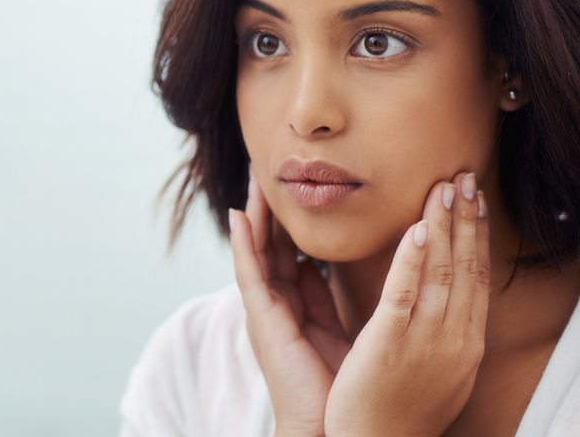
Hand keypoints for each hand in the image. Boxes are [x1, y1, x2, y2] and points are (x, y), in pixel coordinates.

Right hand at [229, 170, 351, 436]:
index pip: (293, 253)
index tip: (296, 186)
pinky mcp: (262, 321)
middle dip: (269, 209)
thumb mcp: (339, 330)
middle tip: (268, 169)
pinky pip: (249, 274)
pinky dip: (242, 245)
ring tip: (253, 179)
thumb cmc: (343, 388)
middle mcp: (277, 305)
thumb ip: (328, 297)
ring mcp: (266, 312)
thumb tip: (327, 263)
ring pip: (257, 252)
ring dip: (253, 216)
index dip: (292, 220)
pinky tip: (238, 217)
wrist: (333, 429)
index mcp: (298, 306)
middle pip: (271, 246)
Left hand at [324, 172, 490, 436]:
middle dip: (465, 219)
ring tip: (443, 187)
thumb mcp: (430, 367)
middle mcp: (453, 339)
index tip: (474, 201)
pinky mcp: (389, 344)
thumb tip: (431, 300)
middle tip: (464, 177)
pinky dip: (413, 261)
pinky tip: (416, 230)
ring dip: (442, 226)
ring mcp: (424, 341)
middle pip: (464, 267)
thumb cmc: (398, 413)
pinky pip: (405, 295)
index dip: (475, 236)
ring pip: (440, 272)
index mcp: (463, 343)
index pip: (474, 278)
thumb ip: (432, 330)